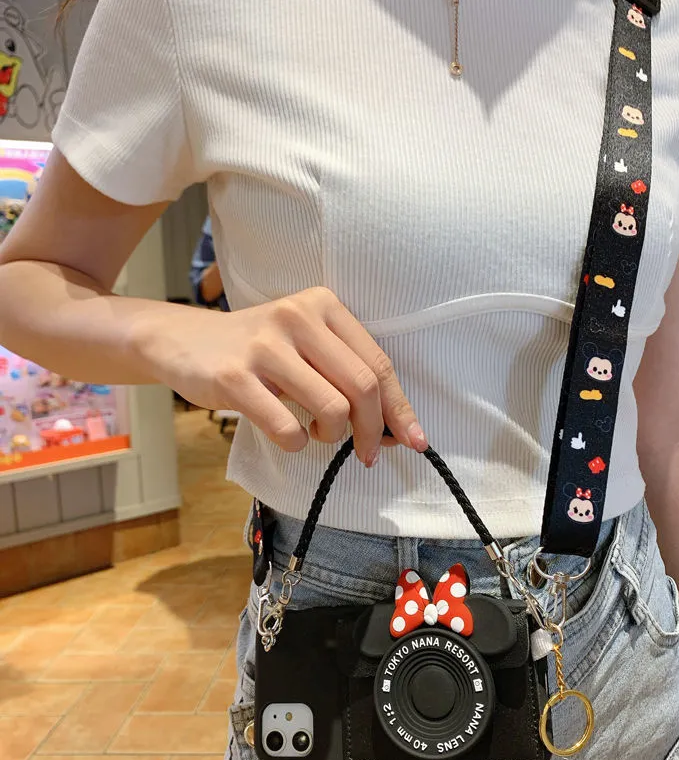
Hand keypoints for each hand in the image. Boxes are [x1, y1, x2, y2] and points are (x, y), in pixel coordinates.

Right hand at [135, 286, 426, 465]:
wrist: (184, 341)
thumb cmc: (259, 351)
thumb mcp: (306, 345)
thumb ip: (346, 374)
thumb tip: (393, 429)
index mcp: (324, 305)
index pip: (377, 363)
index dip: (400, 409)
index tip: (413, 441)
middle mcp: (298, 317)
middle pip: (362, 387)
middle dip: (374, 431)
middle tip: (366, 454)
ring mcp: (265, 345)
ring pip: (332, 409)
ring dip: (332, 437)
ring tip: (316, 433)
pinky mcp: (235, 376)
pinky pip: (287, 427)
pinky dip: (296, 443)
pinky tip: (288, 433)